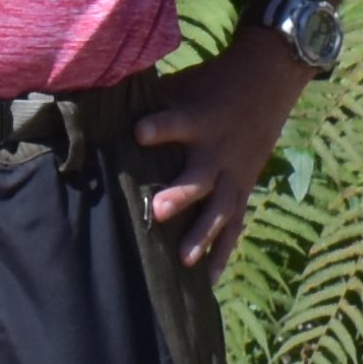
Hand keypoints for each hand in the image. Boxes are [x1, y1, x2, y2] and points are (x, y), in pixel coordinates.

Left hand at [133, 39, 308, 273]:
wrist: (267, 83)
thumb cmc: (209, 85)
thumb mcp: (180, 85)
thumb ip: (144, 99)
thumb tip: (95, 103)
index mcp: (197, 120)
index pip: (177, 122)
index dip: (160, 128)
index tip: (138, 132)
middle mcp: (216, 152)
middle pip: (199, 176)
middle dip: (181, 195)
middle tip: (159, 210)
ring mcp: (233, 175)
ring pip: (219, 209)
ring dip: (202, 234)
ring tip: (183, 260)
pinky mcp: (242, 191)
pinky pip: (234, 225)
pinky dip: (223, 252)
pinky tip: (209, 280)